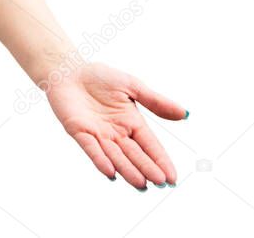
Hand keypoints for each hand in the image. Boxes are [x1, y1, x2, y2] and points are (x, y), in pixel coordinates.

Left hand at [44, 62, 186, 189]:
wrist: (68, 70)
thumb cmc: (99, 76)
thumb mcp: (132, 86)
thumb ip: (155, 101)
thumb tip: (185, 113)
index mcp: (131, 122)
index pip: (150, 145)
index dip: (160, 160)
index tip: (172, 178)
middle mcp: (116, 132)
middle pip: (135, 154)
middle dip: (147, 168)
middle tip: (159, 183)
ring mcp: (97, 133)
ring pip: (115, 156)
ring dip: (127, 170)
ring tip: (141, 184)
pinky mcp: (78, 131)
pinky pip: (91, 148)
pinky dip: (100, 160)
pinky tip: (110, 172)